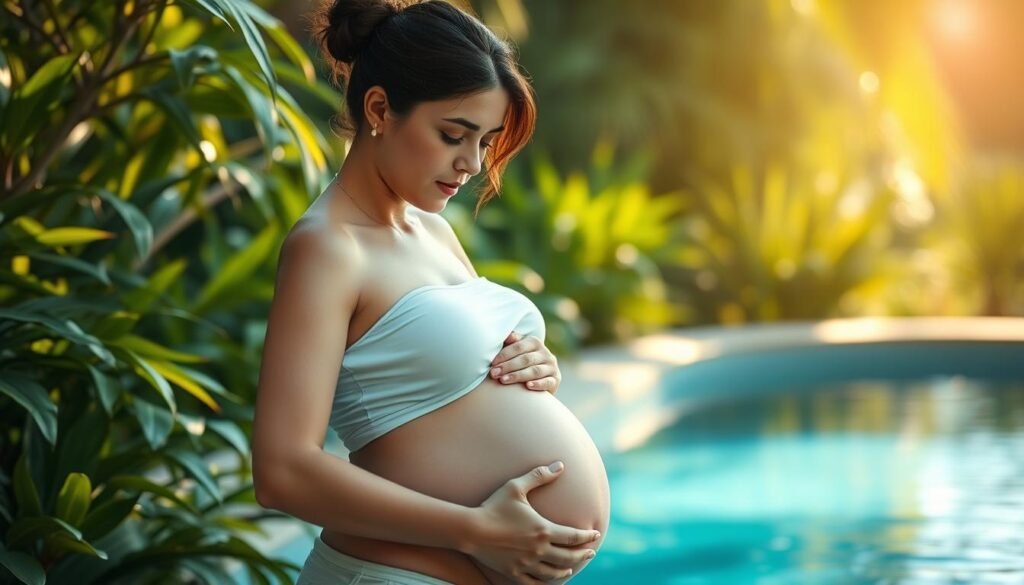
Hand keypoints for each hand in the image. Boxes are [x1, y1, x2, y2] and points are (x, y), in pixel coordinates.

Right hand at [465, 462, 599, 583]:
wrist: (471, 529)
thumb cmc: (494, 506)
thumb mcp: (516, 487)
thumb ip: (539, 476)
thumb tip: (560, 465)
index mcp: (543, 530)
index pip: (573, 536)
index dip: (587, 536)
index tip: (596, 535)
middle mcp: (538, 550)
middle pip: (568, 557)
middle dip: (582, 554)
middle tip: (590, 552)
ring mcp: (526, 564)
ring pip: (553, 573)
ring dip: (566, 570)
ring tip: (571, 568)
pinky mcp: (514, 572)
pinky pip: (533, 583)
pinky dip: (544, 583)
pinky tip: (548, 580)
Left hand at [490, 331, 561, 393]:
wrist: (538, 380)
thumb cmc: (521, 363)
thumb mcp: (516, 351)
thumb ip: (512, 342)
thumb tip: (508, 335)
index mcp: (535, 342)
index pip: (519, 347)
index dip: (505, 355)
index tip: (492, 363)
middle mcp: (546, 353)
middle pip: (526, 359)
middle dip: (508, 366)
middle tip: (494, 374)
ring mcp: (552, 367)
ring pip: (535, 371)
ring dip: (518, 376)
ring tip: (503, 380)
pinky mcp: (555, 380)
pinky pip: (547, 382)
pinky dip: (538, 384)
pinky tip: (528, 386)